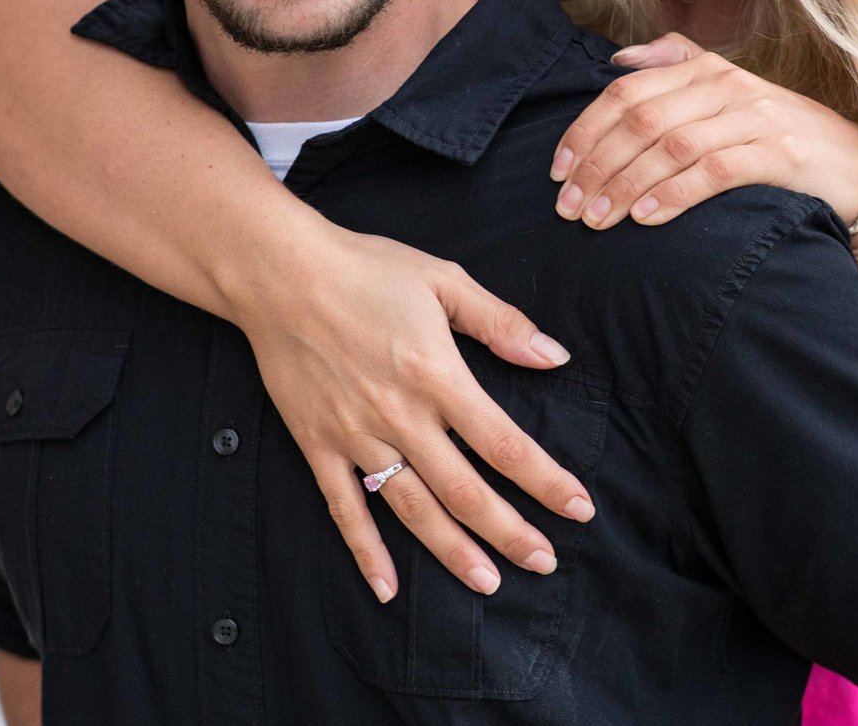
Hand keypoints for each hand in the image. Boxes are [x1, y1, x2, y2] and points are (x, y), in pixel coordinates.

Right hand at [227, 222, 595, 603]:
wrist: (278, 272)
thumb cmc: (365, 269)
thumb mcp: (443, 279)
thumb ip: (501, 322)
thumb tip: (556, 356)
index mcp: (437, 375)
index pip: (504, 443)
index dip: (545, 481)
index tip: (579, 508)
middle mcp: (400, 415)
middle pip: (465, 490)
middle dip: (510, 532)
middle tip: (544, 562)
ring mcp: (356, 436)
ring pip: (413, 509)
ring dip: (453, 551)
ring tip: (488, 583)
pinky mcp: (318, 444)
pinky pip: (345, 508)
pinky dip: (365, 552)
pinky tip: (388, 589)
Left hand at [549, 33, 857, 228]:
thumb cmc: (781, 140)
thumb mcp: (730, 97)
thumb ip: (677, 68)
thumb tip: (617, 59)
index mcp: (707, 68)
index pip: (627, 91)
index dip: (585, 130)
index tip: (556, 171)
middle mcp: (728, 85)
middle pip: (641, 119)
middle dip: (596, 165)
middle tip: (568, 208)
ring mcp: (755, 117)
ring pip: (671, 145)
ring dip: (625, 185)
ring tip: (598, 221)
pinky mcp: (779, 154)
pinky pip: (713, 172)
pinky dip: (674, 195)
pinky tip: (647, 219)